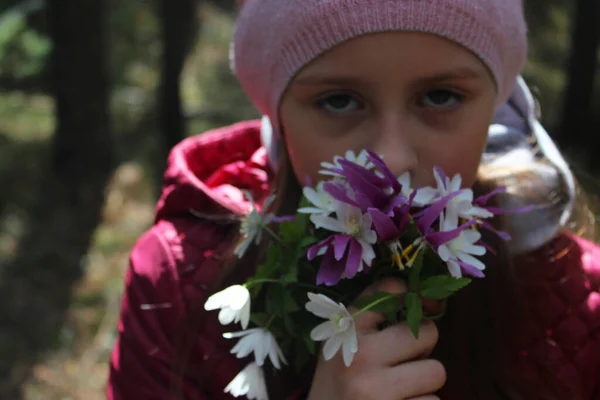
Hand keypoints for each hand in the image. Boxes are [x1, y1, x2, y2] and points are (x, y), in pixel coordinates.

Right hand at [307, 278, 445, 399]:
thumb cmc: (335, 386)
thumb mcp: (340, 347)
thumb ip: (370, 322)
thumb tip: (427, 303)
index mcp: (346, 331)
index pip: (389, 291)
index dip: (416, 295)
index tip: (427, 303)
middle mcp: (362, 356)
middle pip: (428, 332)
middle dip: (423, 349)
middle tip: (405, 362)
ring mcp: (378, 390)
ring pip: (436, 372)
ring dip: (423, 384)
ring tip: (399, 391)